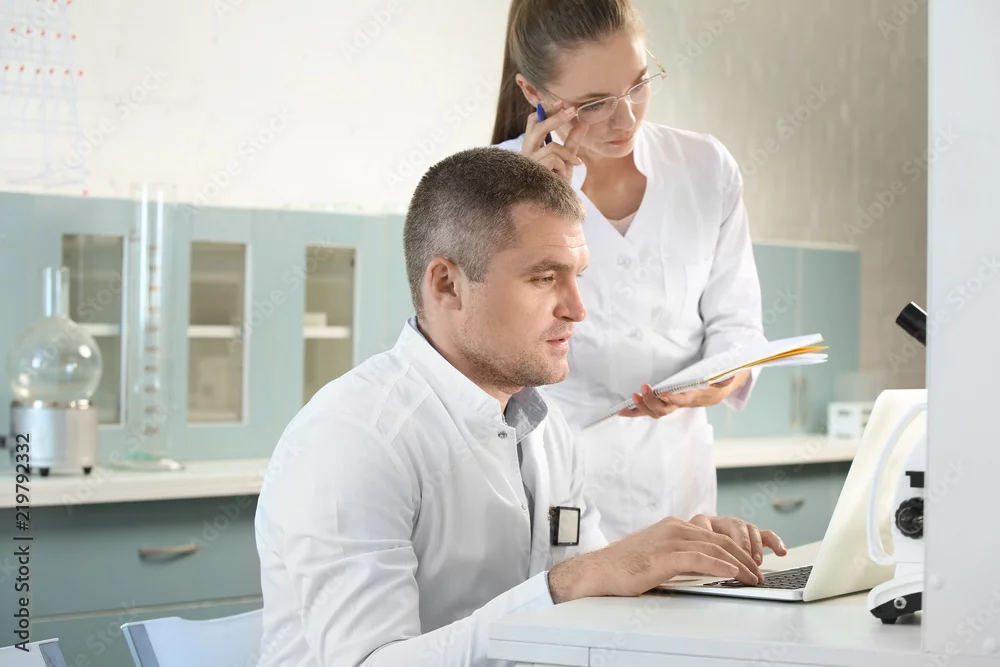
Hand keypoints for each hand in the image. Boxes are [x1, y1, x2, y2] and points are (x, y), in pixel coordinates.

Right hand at [521, 100, 589, 180]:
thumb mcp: (567, 159)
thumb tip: (583, 123)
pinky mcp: (533, 172)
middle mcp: (525, 153)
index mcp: (531, 147)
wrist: (553, 206)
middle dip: (556, 118)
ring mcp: (528, 163)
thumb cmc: (556, 183)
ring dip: (567, 154)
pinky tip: (564, 175)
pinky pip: (553, 159)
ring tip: (576, 163)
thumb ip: (573, 142)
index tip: (561, 103)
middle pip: (538, 126)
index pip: (534, 122)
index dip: (546, 111)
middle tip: (572, 111)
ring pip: (551, 146)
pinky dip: (564, 164)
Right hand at [547, 515, 783, 602]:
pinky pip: (700, 558)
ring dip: (739, 563)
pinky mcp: (664, 556)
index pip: (714, 534)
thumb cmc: (624, 568)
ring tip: (753, 577)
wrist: (597, 572)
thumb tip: (705, 569)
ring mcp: (669, 540)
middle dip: (745, 555)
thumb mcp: (657, 556)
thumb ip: (680, 556)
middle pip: (721, 537)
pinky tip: (733, 573)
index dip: (737, 547)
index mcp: (673, 526)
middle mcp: (674, 528)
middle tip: (759, 572)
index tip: (751, 562)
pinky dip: (721, 565)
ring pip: (715, 547)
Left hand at [617, 372, 749, 418]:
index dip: (673, 399)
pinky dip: (633, 412)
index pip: (682, 401)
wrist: (711, 393)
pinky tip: (621, 411)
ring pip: (653, 412)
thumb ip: (724, 377)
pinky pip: (646, 411)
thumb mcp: (722, 379)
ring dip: (641, 407)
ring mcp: (668, 407)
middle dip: (652, 401)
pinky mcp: (660, 405)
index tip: (665, 394)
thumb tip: (730, 375)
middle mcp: (678, 405)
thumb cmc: (714, 383)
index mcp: (692, 397)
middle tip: (644, 388)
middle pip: (663, 409)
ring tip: (633, 397)